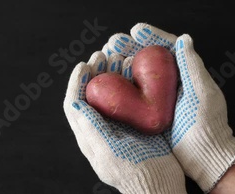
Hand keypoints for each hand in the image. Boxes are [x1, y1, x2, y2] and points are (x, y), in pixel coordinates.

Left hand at [63, 49, 186, 193]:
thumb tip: (74, 104)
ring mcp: (117, 124)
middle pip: (91, 94)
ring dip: (111, 73)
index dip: (76, 82)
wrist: (159, 186)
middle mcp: (100, 127)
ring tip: (119, 57)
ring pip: (109, 93)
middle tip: (104, 55)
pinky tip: (136, 71)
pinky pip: (128, 97)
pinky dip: (129, 82)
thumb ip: (92, 129)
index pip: (74, 103)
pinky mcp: (134, 123)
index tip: (84, 65)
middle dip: (94, 72)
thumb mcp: (110, 153)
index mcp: (89, 135)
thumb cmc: (133, 174)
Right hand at [106, 23, 234, 191]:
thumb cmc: (205, 126)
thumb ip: (191, 66)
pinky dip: (117, 84)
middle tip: (114, 42)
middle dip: (128, 47)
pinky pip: (129, 93)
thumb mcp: (201, 94)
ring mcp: (157, 97)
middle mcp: (169, 83)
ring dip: (120, 63)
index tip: (136, 30)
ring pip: (135, 73)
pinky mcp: (146, 111)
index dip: (151, 36)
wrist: (202, 158)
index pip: (167, 47)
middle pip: (146, 58)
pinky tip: (106, 79)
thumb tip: (184, 38)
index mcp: (185, 73)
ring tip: (107, 56)